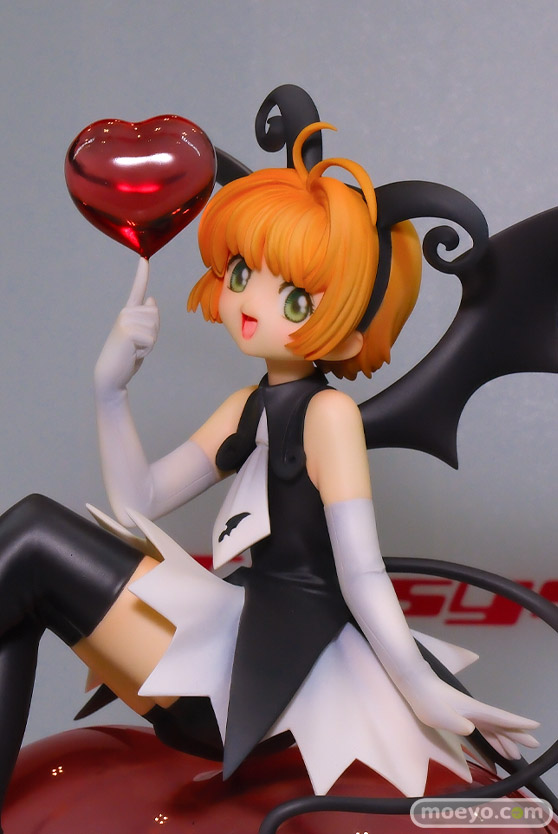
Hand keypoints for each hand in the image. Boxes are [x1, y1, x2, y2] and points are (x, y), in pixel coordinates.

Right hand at [95, 259, 159, 395]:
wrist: (111, 374)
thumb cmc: (126, 357)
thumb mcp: (140, 336)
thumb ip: (146, 319)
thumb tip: (151, 299)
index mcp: (128, 313)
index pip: (137, 290)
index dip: (141, 274)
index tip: (144, 258)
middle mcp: (126, 313)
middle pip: (156, 314)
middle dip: (154, 333)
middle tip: (138, 345)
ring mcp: (125, 320)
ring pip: (155, 326)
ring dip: (150, 343)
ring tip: (134, 349)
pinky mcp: (127, 330)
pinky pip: (151, 338)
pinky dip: (146, 350)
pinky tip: (132, 353)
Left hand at [402, 669, 538, 758]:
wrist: (415, 683)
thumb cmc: (427, 699)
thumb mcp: (440, 715)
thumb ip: (457, 725)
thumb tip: (472, 730)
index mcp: (473, 710)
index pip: (500, 717)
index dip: (518, 723)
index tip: (535, 726)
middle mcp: (474, 711)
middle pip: (500, 724)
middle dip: (516, 735)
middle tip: (533, 745)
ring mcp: (468, 712)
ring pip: (491, 727)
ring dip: (504, 739)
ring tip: (515, 754)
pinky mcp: (460, 715)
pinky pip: (481, 728)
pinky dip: (490, 737)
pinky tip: (494, 745)